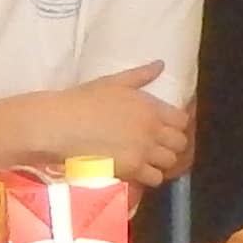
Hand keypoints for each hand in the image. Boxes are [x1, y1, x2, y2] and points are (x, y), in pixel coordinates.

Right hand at [51, 61, 196, 186]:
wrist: (60, 125)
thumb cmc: (84, 100)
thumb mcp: (114, 82)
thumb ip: (141, 75)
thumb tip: (161, 64)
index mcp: (151, 107)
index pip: (182, 120)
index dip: (176, 125)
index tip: (166, 128)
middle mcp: (152, 130)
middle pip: (180, 143)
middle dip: (172, 145)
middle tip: (158, 145)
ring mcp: (143, 151)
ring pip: (170, 162)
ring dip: (161, 161)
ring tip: (149, 159)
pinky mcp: (131, 169)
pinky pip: (155, 178)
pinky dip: (149, 176)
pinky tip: (138, 170)